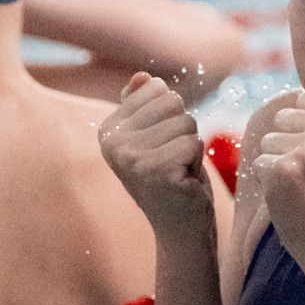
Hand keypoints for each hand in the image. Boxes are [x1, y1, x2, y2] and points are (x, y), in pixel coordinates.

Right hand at [98, 72, 215, 233]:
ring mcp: (131, 158)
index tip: (160, 145)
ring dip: (191, 147)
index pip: (155, 88)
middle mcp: (113, 143)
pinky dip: (196, 161)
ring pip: (186, 122)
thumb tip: (142, 76)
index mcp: (108, 130)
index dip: (170, 116)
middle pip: (172, 102)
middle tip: (173, 159)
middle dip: (183, 129)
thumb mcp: (155, 137)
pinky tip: (183, 181)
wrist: (179, 228)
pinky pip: (194, 143)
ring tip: (178, 170)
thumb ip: (144, 106)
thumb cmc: (171, 178)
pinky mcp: (155, 171)